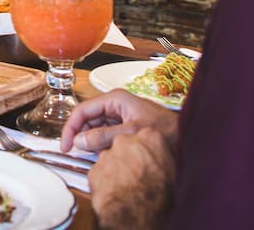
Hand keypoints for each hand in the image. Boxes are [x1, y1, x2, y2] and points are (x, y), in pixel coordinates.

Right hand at [60, 88, 176, 153]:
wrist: (187, 137)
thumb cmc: (165, 130)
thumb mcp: (131, 133)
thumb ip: (103, 137)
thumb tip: (79, 142)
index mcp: (115, 99)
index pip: (83, 110)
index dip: (71, 127)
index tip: (66, 145)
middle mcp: (115, 105)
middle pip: (88, 118)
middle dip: (80, 135)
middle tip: (72, 152)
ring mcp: (120, 115)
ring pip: (96, 127)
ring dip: (90, 141)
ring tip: (88, 155)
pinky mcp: (125, 125)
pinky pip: (106, 133)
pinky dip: (100, 144)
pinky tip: (101, 154)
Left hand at [89, 127, 175, 229]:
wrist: (136, 212)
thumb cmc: (159, 195)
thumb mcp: (172, 171)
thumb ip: (162, 158)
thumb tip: (162, 160)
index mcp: (150, 137)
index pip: (147, 137)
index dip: (148, 150)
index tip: (149, 159)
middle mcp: (126, 141)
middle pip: (125, 146)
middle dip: (130, 158)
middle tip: (138, 174)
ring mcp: (107, 154)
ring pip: (111, 159)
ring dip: (118, 170)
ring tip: (129, 187)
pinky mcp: (94, 169)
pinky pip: (100, 173)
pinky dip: (106, 181)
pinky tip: (117, 192)